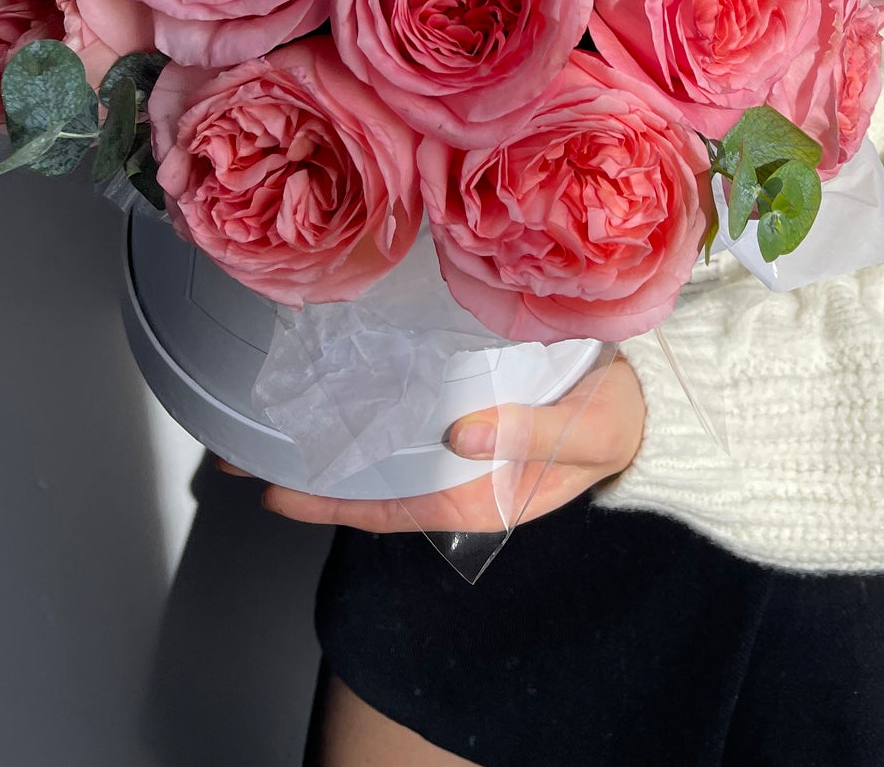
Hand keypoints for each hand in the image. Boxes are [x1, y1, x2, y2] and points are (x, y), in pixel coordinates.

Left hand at [220, 351, 645, 532]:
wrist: (650, 395)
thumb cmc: (619, 414)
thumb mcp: (589, 429)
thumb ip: (533, 433)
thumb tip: (464, 428)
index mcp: (480, 490)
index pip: (388, 504)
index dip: (328, 502)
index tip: (273, 491)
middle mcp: (455, 467)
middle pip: (366, 477)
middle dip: (302, 469)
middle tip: (233, 453)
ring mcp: (454, 437)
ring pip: (374, 444)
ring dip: (319, 434)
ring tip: (257, 419)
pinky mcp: (460, 400)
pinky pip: (398, 410)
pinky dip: (357, 402)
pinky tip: (323, 380)